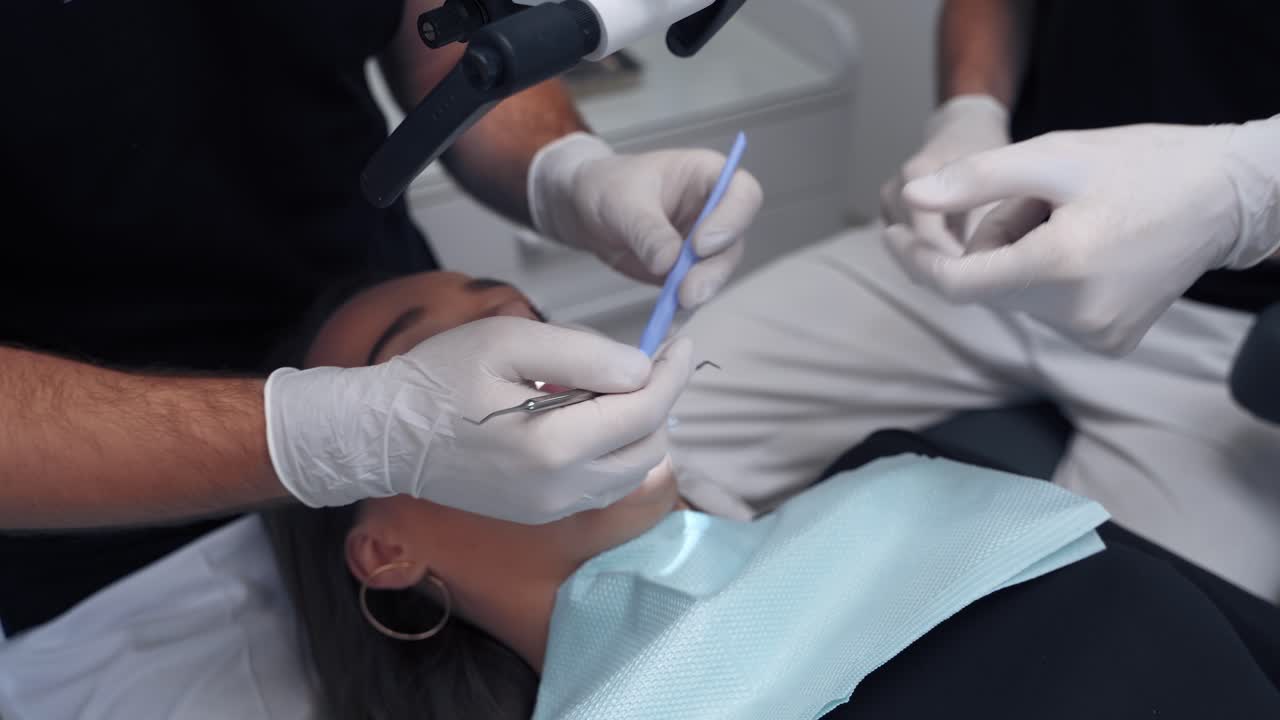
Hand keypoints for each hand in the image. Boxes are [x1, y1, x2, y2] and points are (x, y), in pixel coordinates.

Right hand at [265, 317, 694, 523]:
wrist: (386, 436)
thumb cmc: (440, 378)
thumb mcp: (510, 341)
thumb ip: (584, 354)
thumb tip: (641, 369)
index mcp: (556, 446)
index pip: (646, 411)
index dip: (672, 373)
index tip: (681, 342)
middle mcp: (562, 490)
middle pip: (650, 446)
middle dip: (658, 401)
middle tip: (643, 362)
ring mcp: (553, 510)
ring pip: (634, 472)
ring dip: (640, 429)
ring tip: (613, 389)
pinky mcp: (543, 515)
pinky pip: (604, 486)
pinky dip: (616, 453)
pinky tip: (591, 420)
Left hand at [529, 133, 763, 308]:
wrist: (583, 208)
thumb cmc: (607, 186)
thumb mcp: (622, 201)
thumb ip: (647, 230)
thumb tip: (669, 263)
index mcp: (707, 176)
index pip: (743, 194)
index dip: (731, 221)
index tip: (698, 246)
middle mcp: (713, 210)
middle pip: (734, 242)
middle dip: (713, 270)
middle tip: (687, 292)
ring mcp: (703, 242)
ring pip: (718, 271)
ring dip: (700, 290)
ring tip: (674, 305)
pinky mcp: (687, 270)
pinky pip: (694, 290)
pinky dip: (682, 307)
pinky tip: (667, 319)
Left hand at [887, 118, 1279, 354]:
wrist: (1223, 197)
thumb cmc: (1140, 165)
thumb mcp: (1052, 157)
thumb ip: (975, 181)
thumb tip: (912, 198)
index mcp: (1059, 267)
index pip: (955, 283)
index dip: (914, 259)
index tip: (890, 233)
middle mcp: (1076, 315)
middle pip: (987, 283)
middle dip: (994, 239)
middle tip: (1041, 201)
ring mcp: (1095, 335)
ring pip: (1015, 296)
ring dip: (1022, 257)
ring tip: (1075, 220)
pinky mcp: (1108, 343)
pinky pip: (1046, 311)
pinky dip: (1048, 278)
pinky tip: (1090, 248)